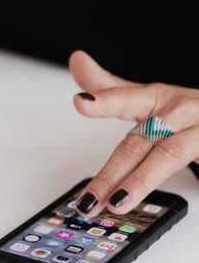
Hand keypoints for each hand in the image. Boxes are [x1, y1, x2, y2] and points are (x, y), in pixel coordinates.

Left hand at [69, 50, 197, 215]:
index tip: (81, 102)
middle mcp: (178, 111)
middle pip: (139, 142)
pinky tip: (152, 198)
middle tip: (88, 199)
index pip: (125, 98)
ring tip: (115, 203)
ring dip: (140, 182)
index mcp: (157, 97)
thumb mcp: (149, 97)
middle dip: (110, 174)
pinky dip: (179, 183)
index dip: (103, 101)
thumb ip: (111, 89)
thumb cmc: (185, 112)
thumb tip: (77, 59)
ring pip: (167, 156)